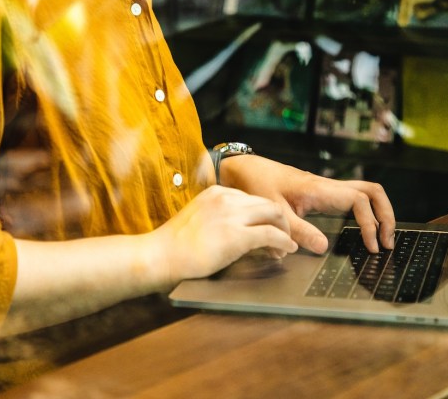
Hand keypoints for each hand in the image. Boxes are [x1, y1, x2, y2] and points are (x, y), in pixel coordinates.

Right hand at [149, 185, 298, 285]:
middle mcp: (226, 198)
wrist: (160, 255)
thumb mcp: (199, 219)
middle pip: (267, 202)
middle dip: (279, 220)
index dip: (263, 214)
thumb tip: (240, 229)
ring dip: (284, 230)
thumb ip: (219, 217)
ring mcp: (232, 215)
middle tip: (283, 236)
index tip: (268, 227)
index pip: (251, 197)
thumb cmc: (173, 245)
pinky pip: (271, 234)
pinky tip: (287, 249)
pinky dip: (284, 242)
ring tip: (286, 245)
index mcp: (216, 192)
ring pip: (274, 214)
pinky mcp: (237, 235)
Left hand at [220, 155, 394, 253]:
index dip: (370, 222)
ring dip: (378, 212)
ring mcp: (326, 187)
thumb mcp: (275, 211)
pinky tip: (362, 229)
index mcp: (319, 188)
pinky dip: (364, 212)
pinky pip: (352, 198)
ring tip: (381, 238)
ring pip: (364, 192)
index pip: (359, 200)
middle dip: (386, 214)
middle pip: (372, 191)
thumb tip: (324, 248)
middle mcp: (327, 185)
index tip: (371, 245)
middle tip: (388, 242)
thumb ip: (297, 231)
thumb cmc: (257, 185)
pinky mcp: (321, 192)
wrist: (244, 168)